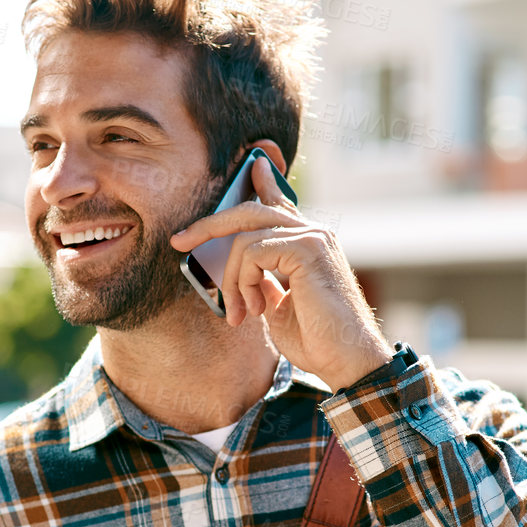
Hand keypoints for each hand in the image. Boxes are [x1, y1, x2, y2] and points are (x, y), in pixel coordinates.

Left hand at [171, 156, 393, 390]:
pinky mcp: (307, 248)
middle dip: (209, 225)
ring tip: (240, 312)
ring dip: (230, 279)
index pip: (280, 203)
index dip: (264, 182)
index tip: (253, 165)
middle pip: (250, 210)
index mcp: (308, 244)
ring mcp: (312, 237)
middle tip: (179, 242)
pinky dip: (242, 282)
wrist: (347, 361)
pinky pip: (252, 252)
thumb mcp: (278, 306)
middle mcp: (313, 233)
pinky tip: (255, 309)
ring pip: (244, 236)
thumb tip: (240, 266)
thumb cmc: (317, 341)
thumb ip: (263, 280)